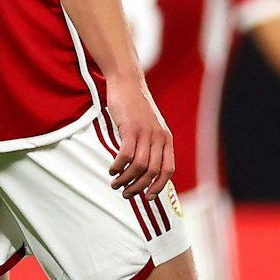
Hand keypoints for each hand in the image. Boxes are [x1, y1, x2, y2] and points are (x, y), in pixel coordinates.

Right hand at [103, 75, 172, 200]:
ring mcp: (145, 132)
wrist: (127, 82)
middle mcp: (159, 137)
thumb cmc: (135, 105)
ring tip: (115, 183)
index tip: (148, 197)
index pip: (168, 169)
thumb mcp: (149, 125)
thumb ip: (150, 142)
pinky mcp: (130, 128)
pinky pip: (126, 154)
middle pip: (152, 171)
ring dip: (126, 179)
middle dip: (139, 186)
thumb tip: (143, 165)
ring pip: (139, 165)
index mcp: (166, 138)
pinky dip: (118, 166)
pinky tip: (111, 169)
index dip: (159, 186)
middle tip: (126, 193)